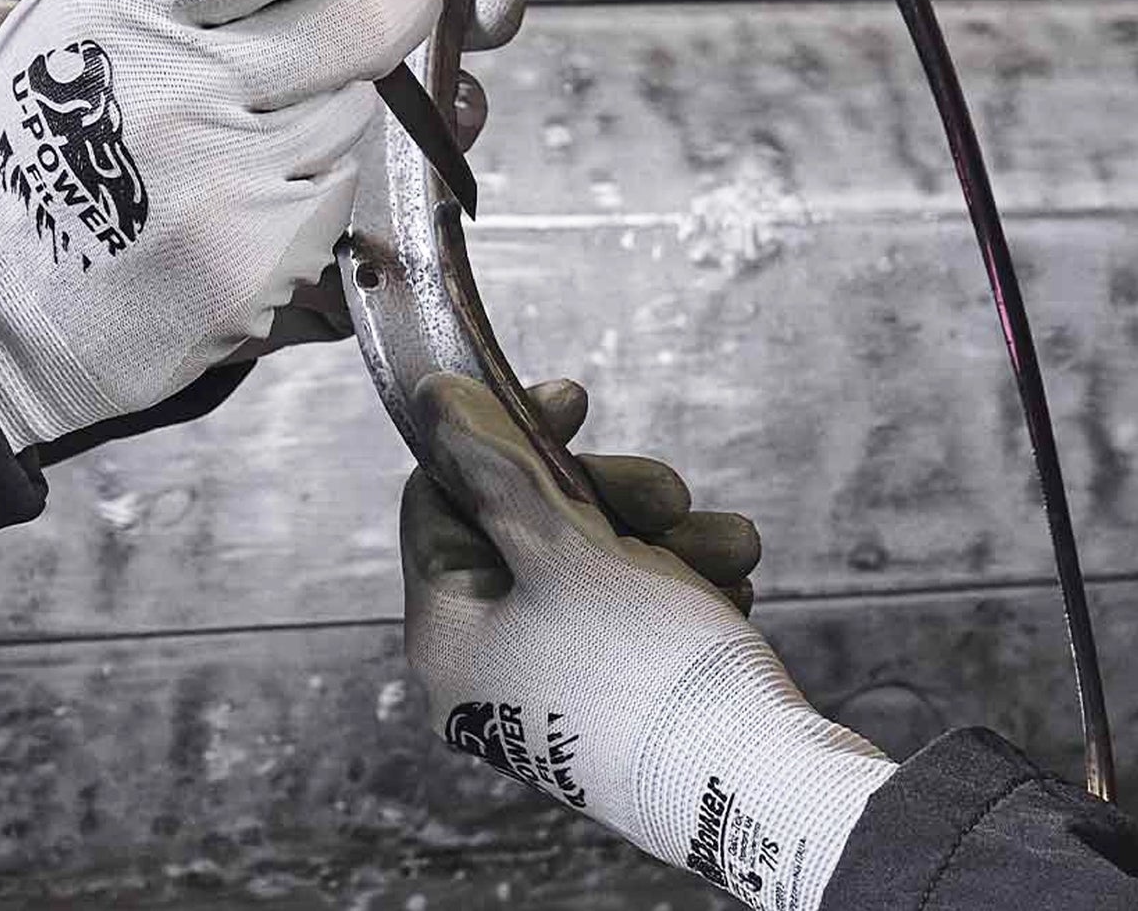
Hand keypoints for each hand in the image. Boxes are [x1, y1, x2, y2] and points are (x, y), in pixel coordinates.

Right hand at [0, 0, 437, 449]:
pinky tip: (253, 184)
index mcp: (124, 13)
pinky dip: (316, 173)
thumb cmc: (32, 155)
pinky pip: (339, 182)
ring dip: (336, 94)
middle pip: (358, 20)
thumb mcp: (75, 19)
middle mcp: (180, 92)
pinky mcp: (265, 254)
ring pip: (355, 104)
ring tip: (261, 117)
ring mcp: (229, 181)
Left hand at [402, 374, 893, 910]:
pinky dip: (682, 587)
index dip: (504, 434)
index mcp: (448, 631)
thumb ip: (495, 466)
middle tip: (671, 491)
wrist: (770, 799)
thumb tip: (431, 400)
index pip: (443, 496)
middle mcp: (487, 665)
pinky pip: (633, 615)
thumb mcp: (566, 549)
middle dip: (612, 497)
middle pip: (527, 527)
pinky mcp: (615, 705)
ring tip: (729, 546)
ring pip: (595, 566)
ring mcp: (550, 689)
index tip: (574, 400)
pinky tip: (731, 588)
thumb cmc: (650, 672)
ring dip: (666, 539)